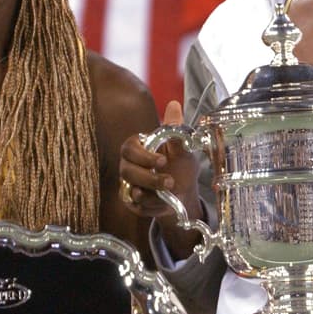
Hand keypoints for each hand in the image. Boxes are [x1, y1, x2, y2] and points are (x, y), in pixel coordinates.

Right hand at [118, 100, 201, 223]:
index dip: (143, 156)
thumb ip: (175, 130)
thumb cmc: (181, 167)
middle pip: (127, 171)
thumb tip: (174, 105)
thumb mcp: (183, 149)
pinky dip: (154, 208)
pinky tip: (166, 204)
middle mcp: (129, 166)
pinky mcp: (132, 203)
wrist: (185, 193)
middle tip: (170, 181)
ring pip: (132, 191)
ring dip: (154, 195)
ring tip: (171, 194)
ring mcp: (129, 185)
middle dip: (149, 178)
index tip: (162, 160)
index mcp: (139, 148)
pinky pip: (137, 208)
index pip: (129, 148)